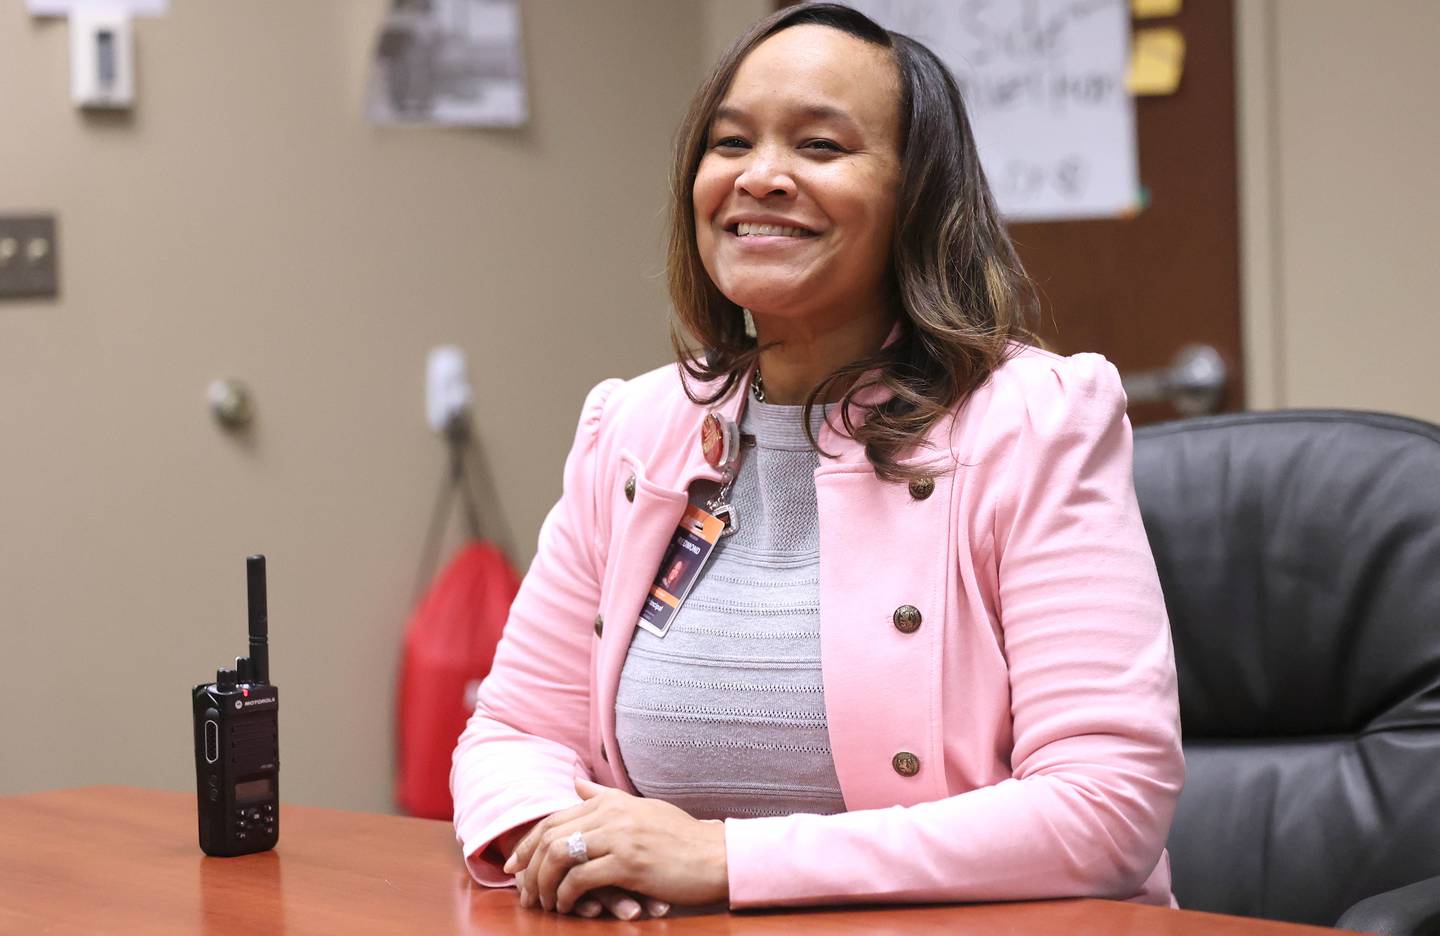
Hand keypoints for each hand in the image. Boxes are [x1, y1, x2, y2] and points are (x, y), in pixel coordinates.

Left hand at [504, 776, 728, 914]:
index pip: (555, 819)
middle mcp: (611, 815)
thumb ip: (604, 798)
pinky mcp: (628, 863)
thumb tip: (575, 782)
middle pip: (551, 836)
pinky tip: (567, 906)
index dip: (529, 843)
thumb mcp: (641, 809)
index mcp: (611, 803)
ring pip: (559, 856)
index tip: (515, 865)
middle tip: (523, 892)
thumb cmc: (681, 837)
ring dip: (543, 884)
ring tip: (543, 903)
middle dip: (529, 867)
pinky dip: (566, 895)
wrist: (716, 856)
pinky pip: (581, 878)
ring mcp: (619, 837)